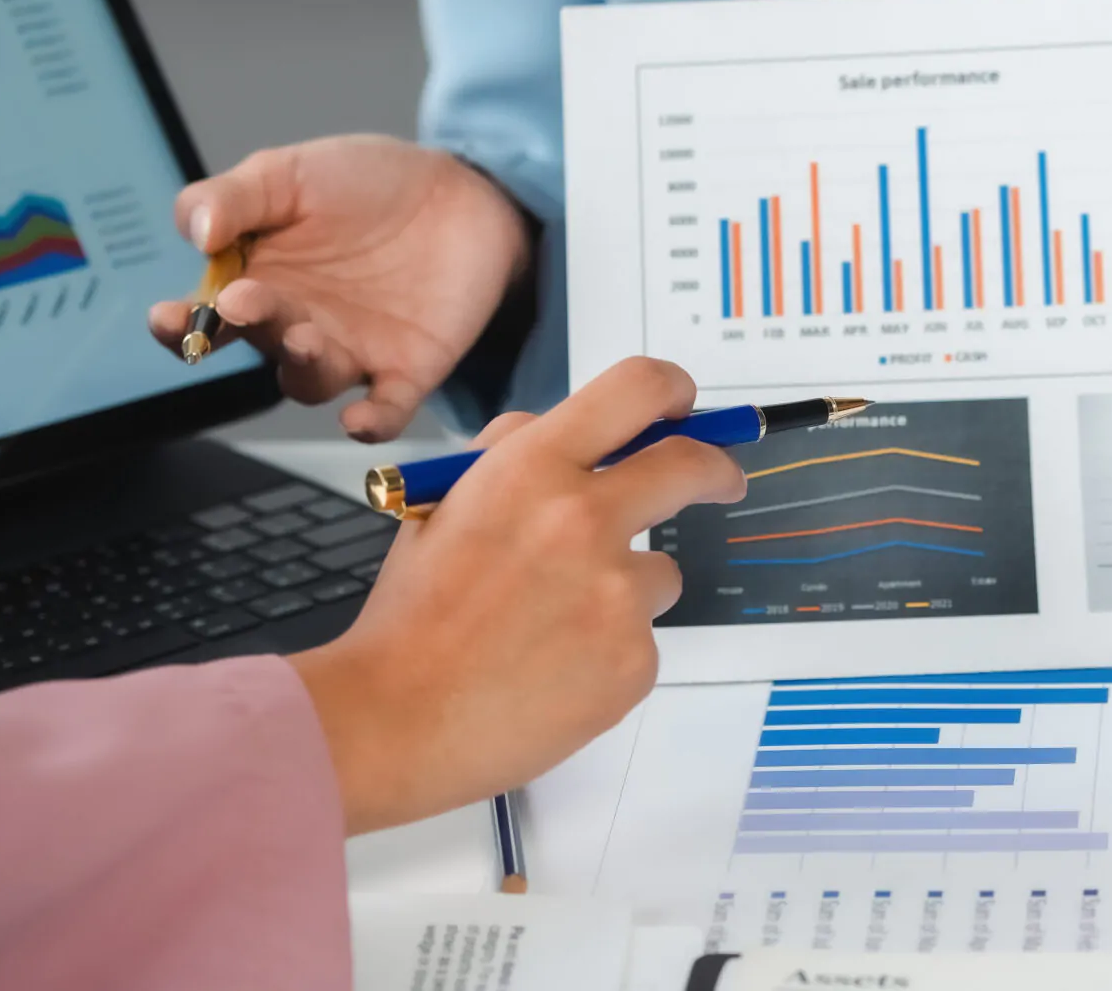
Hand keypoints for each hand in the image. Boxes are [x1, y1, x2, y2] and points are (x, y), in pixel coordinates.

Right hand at [147, 136, 530, 439]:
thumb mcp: (292, 173)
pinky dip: (373, 421)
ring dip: (303, 365)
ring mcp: (349, 350)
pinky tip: (360, 420)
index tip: (168, 316)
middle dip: (248, 326)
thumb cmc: (365, 183)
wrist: (461, 192)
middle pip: (257, 342)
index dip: (178, 322)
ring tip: (304, 336)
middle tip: (245, 303)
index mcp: (254, 280)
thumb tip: (196, 230)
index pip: (202, 314)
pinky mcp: (407, 369)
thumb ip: (236, 197)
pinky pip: (385, 408)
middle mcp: (293, 325)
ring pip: (311, 379)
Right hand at [286, 357, 742, 833]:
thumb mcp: (441, 506)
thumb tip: (574, 432)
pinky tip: (552, 673)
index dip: (673, 390)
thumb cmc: (411, 619)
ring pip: (659, 572)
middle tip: (718, 483)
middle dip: (715, 471)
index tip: (685, 407)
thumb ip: (511, 456)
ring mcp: (616, 593)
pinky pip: (641, 640)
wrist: (392, 720)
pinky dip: (608, 653)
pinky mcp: (633, 659)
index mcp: (530, 470)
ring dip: (626, 590)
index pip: (637, 390)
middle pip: (689, 466)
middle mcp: (583, 519)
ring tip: (552, 630)